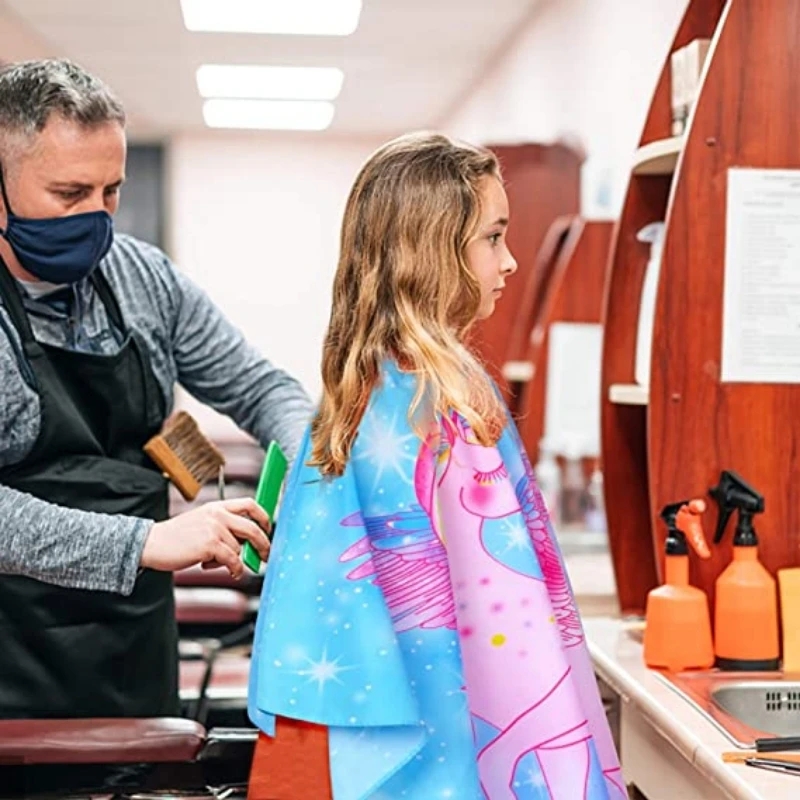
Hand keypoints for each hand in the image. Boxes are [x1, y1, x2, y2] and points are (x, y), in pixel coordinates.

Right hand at [140, 498, 270, 579]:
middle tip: (266, 555)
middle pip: (252, 528)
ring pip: (239, 549)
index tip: (268, 529)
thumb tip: (247, 545)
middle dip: (263, 544)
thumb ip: (223, 528)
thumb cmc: (176, 537)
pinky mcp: (210, 544)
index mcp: (217, 507)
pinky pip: (233, 560)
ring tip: (215, 562)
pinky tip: (230, 572)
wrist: (152, 543)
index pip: (250, 504)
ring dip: (234, 560)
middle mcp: (218, 514)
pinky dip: (234, 569)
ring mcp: (214, 528)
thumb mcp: (202, 523)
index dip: (263, 516)